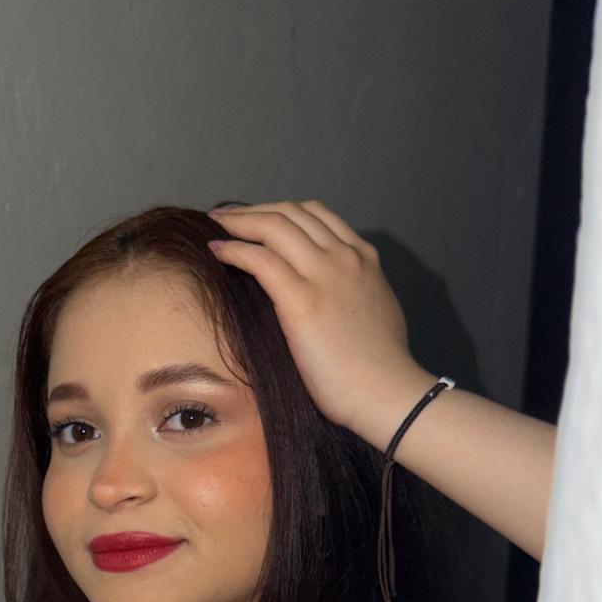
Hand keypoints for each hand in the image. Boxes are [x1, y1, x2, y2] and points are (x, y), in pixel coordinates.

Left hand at [205, 200, 426, 434]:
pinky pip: (261, 260)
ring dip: (239, 221)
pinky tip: (217, 252)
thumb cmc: (379, 366)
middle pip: (291, 212)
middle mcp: (344, 257)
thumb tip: (330, 295)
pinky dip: (235, 250)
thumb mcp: (374, 309)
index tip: (257, 220)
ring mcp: (324, 274)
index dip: (281, 211)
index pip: (316, 216)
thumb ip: (353, 290)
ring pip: (274, 226)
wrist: (385, 392)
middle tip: (226, 217)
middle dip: (254, 210)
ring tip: (216, 225)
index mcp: (363, 258)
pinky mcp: (302, 300)